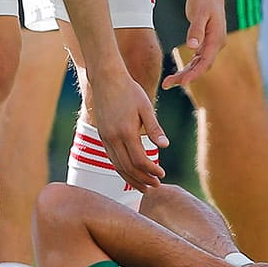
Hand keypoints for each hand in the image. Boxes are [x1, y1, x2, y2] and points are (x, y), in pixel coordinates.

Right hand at [87, 73, 167, 191]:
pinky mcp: (102, 136)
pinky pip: (112, 158)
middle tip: (155, 186)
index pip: (139, 160)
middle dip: (142, 180)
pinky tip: (130, 173)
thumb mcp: (146, 107)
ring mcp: (105, 138)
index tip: (162, 174)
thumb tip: (165, 145)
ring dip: (131, 179)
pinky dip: (121, 169)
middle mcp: (113, 138)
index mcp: (126, 131)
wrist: (106, 79)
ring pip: (117, 166)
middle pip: (128, 168)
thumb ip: (154, 128)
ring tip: (144, 187)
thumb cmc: (129, 90)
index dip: (151, 171)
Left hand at [162, 0, 224, 88]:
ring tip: (168, 83)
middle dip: (185, 77)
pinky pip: (197, 59)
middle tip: (166, 84)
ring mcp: (211, 44)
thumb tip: (192, 47)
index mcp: (216, 39)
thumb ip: (196, 30)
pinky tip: (178, 73)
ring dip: (185, 74)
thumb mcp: (199, 12)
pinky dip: (188, 67)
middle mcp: (216, 44)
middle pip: (201, 67)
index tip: (182, 82)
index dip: (194, 74)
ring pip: (198, 65)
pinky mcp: (205, 42)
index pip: (205, 62)